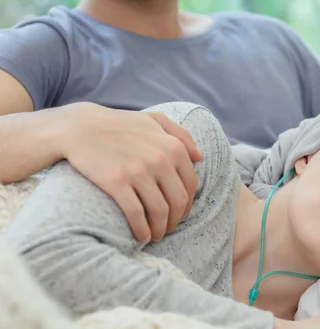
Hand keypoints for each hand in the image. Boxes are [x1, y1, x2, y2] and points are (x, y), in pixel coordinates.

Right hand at [59, 102, 202, 241]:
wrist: (80, 127)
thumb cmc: (120, 125)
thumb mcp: (155, 120)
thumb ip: (182, 135)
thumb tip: (200, 157)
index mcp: (173, 147)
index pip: (190, 185)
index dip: (187, 205)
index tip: (178, 214)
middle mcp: (160, 160)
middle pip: (178, 201)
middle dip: (175, 221)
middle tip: (167, 229)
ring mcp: (138, 171)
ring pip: (160, 211)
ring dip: (160, 229)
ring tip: (155, 236)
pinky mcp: (117, 182)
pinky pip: (136, 214)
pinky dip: (142, 230)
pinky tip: (141, 236)